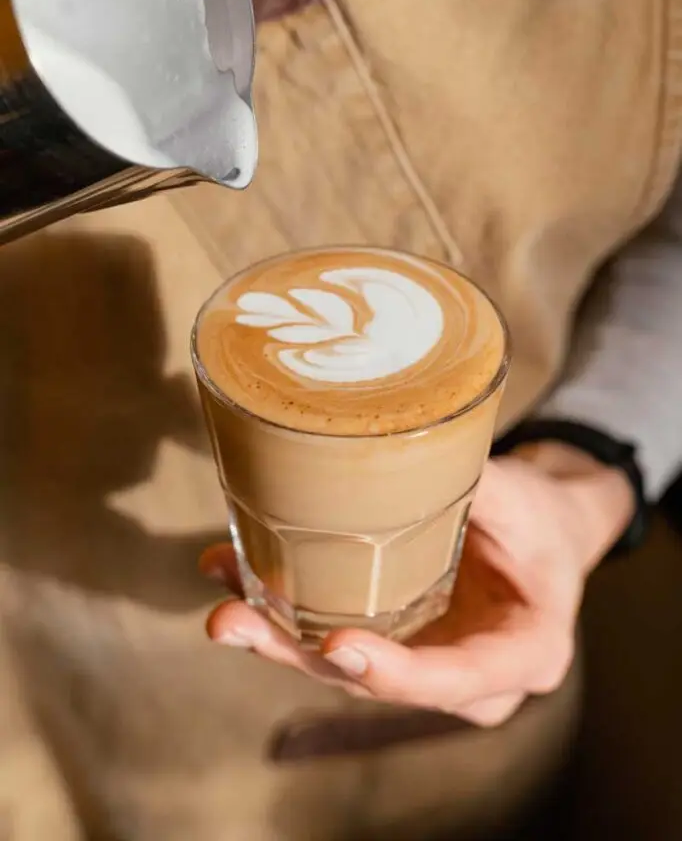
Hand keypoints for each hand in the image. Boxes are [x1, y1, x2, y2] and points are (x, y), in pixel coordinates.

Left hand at [201, 445, 633, 726]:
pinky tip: (235, 575)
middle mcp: (471, 679)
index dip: (395, 673)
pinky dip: (284, 611)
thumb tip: (402, 442)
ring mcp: (426, 664)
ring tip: (220, 599)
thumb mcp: (524, 497)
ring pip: (343, 668)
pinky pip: (333, 638)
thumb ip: (475, 483)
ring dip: (275, 636)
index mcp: (523, 653)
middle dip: (298, 655)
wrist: (544, 530)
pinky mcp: (394, 642)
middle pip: (378, 683)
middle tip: (233, 622)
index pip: (457, 679)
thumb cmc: (544, 518)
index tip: (339, 647)